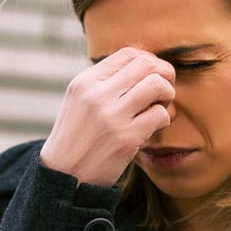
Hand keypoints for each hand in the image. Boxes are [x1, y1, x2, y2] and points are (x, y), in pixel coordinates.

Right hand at [39, 47, 176, 186]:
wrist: (64, 176)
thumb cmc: (77, 138)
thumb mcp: (79, 101)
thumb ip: (104, 83)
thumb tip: (144, 66)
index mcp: (86, 82)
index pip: (129, 54)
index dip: (149, 61)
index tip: (152, 77)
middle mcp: (98, 94)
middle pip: (147, 64)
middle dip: (164, 75)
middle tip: (163, 91)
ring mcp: (112, 116)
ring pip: (157, 85)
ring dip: (166, 95)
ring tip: (159, 108)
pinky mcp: (126, 138)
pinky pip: (160, 115)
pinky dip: (163, 120)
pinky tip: (153, 128)